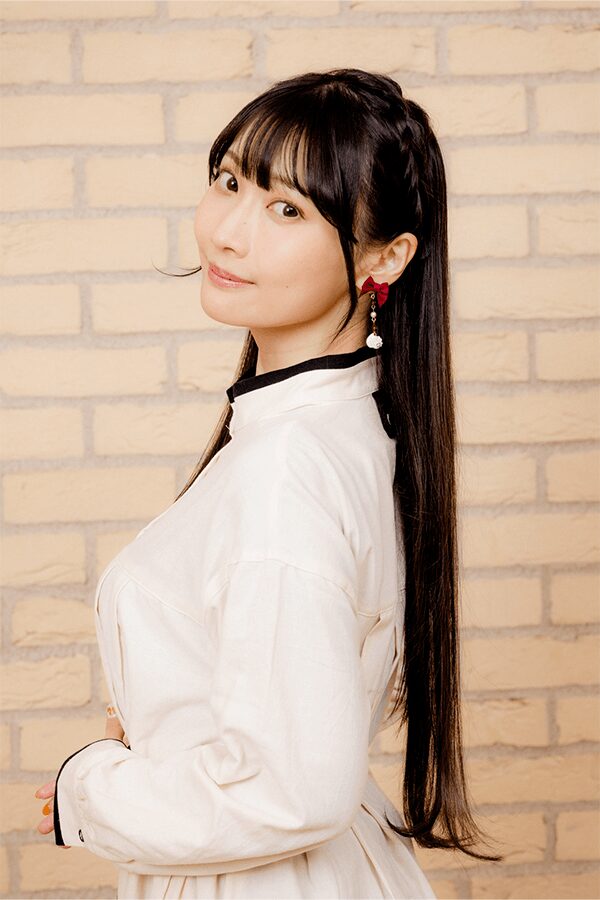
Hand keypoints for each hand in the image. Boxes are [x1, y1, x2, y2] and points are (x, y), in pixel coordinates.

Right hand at [34, 708, 126, 846]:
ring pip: (76, 814)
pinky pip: (89, 828)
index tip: (40, 795)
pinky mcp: (105, 816)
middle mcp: (93, 789)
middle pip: (69, 800)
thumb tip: (112, 711)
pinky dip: (77, 835)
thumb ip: (114, 731)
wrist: (151, 777)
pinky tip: (68, 843)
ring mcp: (98, 803)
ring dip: (61, 825)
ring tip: (49, 833)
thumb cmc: (135, 760)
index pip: (70, 780)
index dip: (55, 787)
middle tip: (43, 823)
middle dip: (55, 811)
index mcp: (92, 773)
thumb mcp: (121, 747)